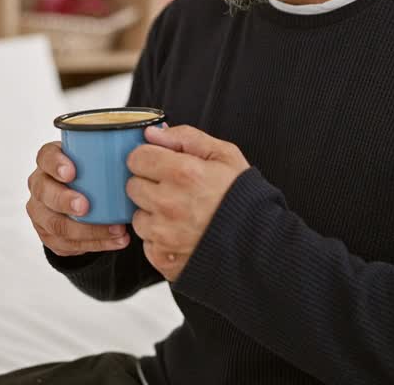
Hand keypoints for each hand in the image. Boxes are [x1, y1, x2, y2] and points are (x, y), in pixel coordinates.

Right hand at [26, 141, 130, 256]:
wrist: (84, 202)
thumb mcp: (102, 155)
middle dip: (64, 200)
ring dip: (85, 229)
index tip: (72, 172)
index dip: (55, 164)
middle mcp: (41, 185)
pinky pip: (68, 244)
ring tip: (115, 229)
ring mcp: (42, 213)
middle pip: (44, 192)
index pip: (45, 157)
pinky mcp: (51, 236)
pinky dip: (95, 244)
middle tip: (86, 206)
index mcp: (51, 160)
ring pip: (55, 224)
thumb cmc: (96, 172)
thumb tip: (159, 128)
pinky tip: (117, 241)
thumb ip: (127, 142)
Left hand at [126, 125, 250, 280]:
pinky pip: (147, 243)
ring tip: (181, 214)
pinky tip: (183, 234)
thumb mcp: (225, 155)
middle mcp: (168, 204)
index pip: (137, 158)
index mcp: (183, 174)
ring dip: (153, 214)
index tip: (160, 164)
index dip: (149, 158)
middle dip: (149, 185)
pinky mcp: (162, 258)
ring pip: (137, 216)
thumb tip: (153, 134)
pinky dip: (160, 239)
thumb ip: (186, 138)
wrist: (261, 245)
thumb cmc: (244, 199)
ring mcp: (163, 234)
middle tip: (175, 190)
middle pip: (132, 186)